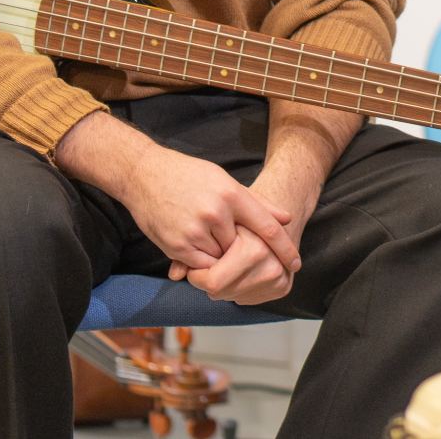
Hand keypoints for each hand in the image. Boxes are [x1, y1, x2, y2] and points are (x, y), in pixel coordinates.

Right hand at [169, 160, 321, 304]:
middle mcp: (216, 213)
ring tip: (203, 233)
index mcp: (232, 194)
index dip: (284, 248)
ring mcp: (195, 231)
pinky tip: (194, 242)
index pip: (267, 227)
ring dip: (219, 255)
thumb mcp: (226, 181)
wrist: (144, 175)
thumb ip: (257, 203)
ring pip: (221, 259)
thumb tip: (286, 219)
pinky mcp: (176, 246)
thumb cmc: (190, 176)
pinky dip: (202, 261)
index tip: (296, 263)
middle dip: (239, 249)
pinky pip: (200, 266)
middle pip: (242, 248)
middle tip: (225, 236)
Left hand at [171, 224, 296, 304]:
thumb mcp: (213, 225)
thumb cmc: (239, 216)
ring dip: (222, 285)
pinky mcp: (283, 286)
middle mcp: (270, 263)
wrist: (275, 215)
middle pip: (220, 292)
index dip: (198, 276)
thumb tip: (175, 275)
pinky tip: (240, 272)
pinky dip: (238, 290)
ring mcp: (279, 276)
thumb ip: (190, 249)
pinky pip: (247, 299)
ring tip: (226, 265)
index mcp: (254, 247)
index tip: (195, 267)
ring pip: (232, 297)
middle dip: (208, 280)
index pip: (213, 282)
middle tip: (207, 266)